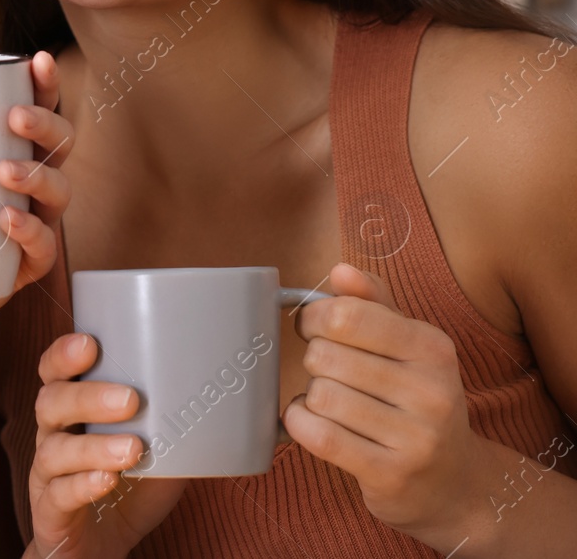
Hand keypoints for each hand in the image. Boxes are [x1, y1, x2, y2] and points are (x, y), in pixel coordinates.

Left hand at [0, 50, 72, 285]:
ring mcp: (33, 222)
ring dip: (37, 175)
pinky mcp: (26, 264)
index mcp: (6, 149)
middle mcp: (28, 183)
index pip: (36, 108)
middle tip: (14, 117)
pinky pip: (44, 246)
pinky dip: (30, 231)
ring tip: (5, 171)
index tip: (37, 60)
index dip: (44, 83)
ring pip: (59, 191)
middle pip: (59, 144)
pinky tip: (7, 221)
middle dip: (43, 124)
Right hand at [29, 334, 186, 558]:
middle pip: (51, 403)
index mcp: (72, 411)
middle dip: (88, 396)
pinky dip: (84, 484)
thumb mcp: (158, 451)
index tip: (90, 343)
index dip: (63, 355)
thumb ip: (181, 426)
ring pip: (54, 450)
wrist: (100, 544)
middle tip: (130, 399)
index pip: (54, 372)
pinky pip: (59, 494)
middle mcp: (52, 435)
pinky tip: (107, 480)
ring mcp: (47, 473)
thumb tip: (239, 400)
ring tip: (133, 448)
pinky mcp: (51, 510)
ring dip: (94, 446)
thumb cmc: (129, 488)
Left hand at [286, 263, 489, 547]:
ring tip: (333, 404)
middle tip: (330, 373)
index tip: (314, 328)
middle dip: (315, 362)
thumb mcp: (407, 345)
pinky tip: (311, 422)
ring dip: (312, 398)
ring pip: (320, 395)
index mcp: (433, 348)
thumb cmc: (417, 401)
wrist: (454, 483)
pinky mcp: (391, 475)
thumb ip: (373, 303)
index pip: (347, 316)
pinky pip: (320, 435)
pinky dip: (301, 424)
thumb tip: (340, 270)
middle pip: (325, 356)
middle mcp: (432, 391)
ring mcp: (416, 437)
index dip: (314, 318)